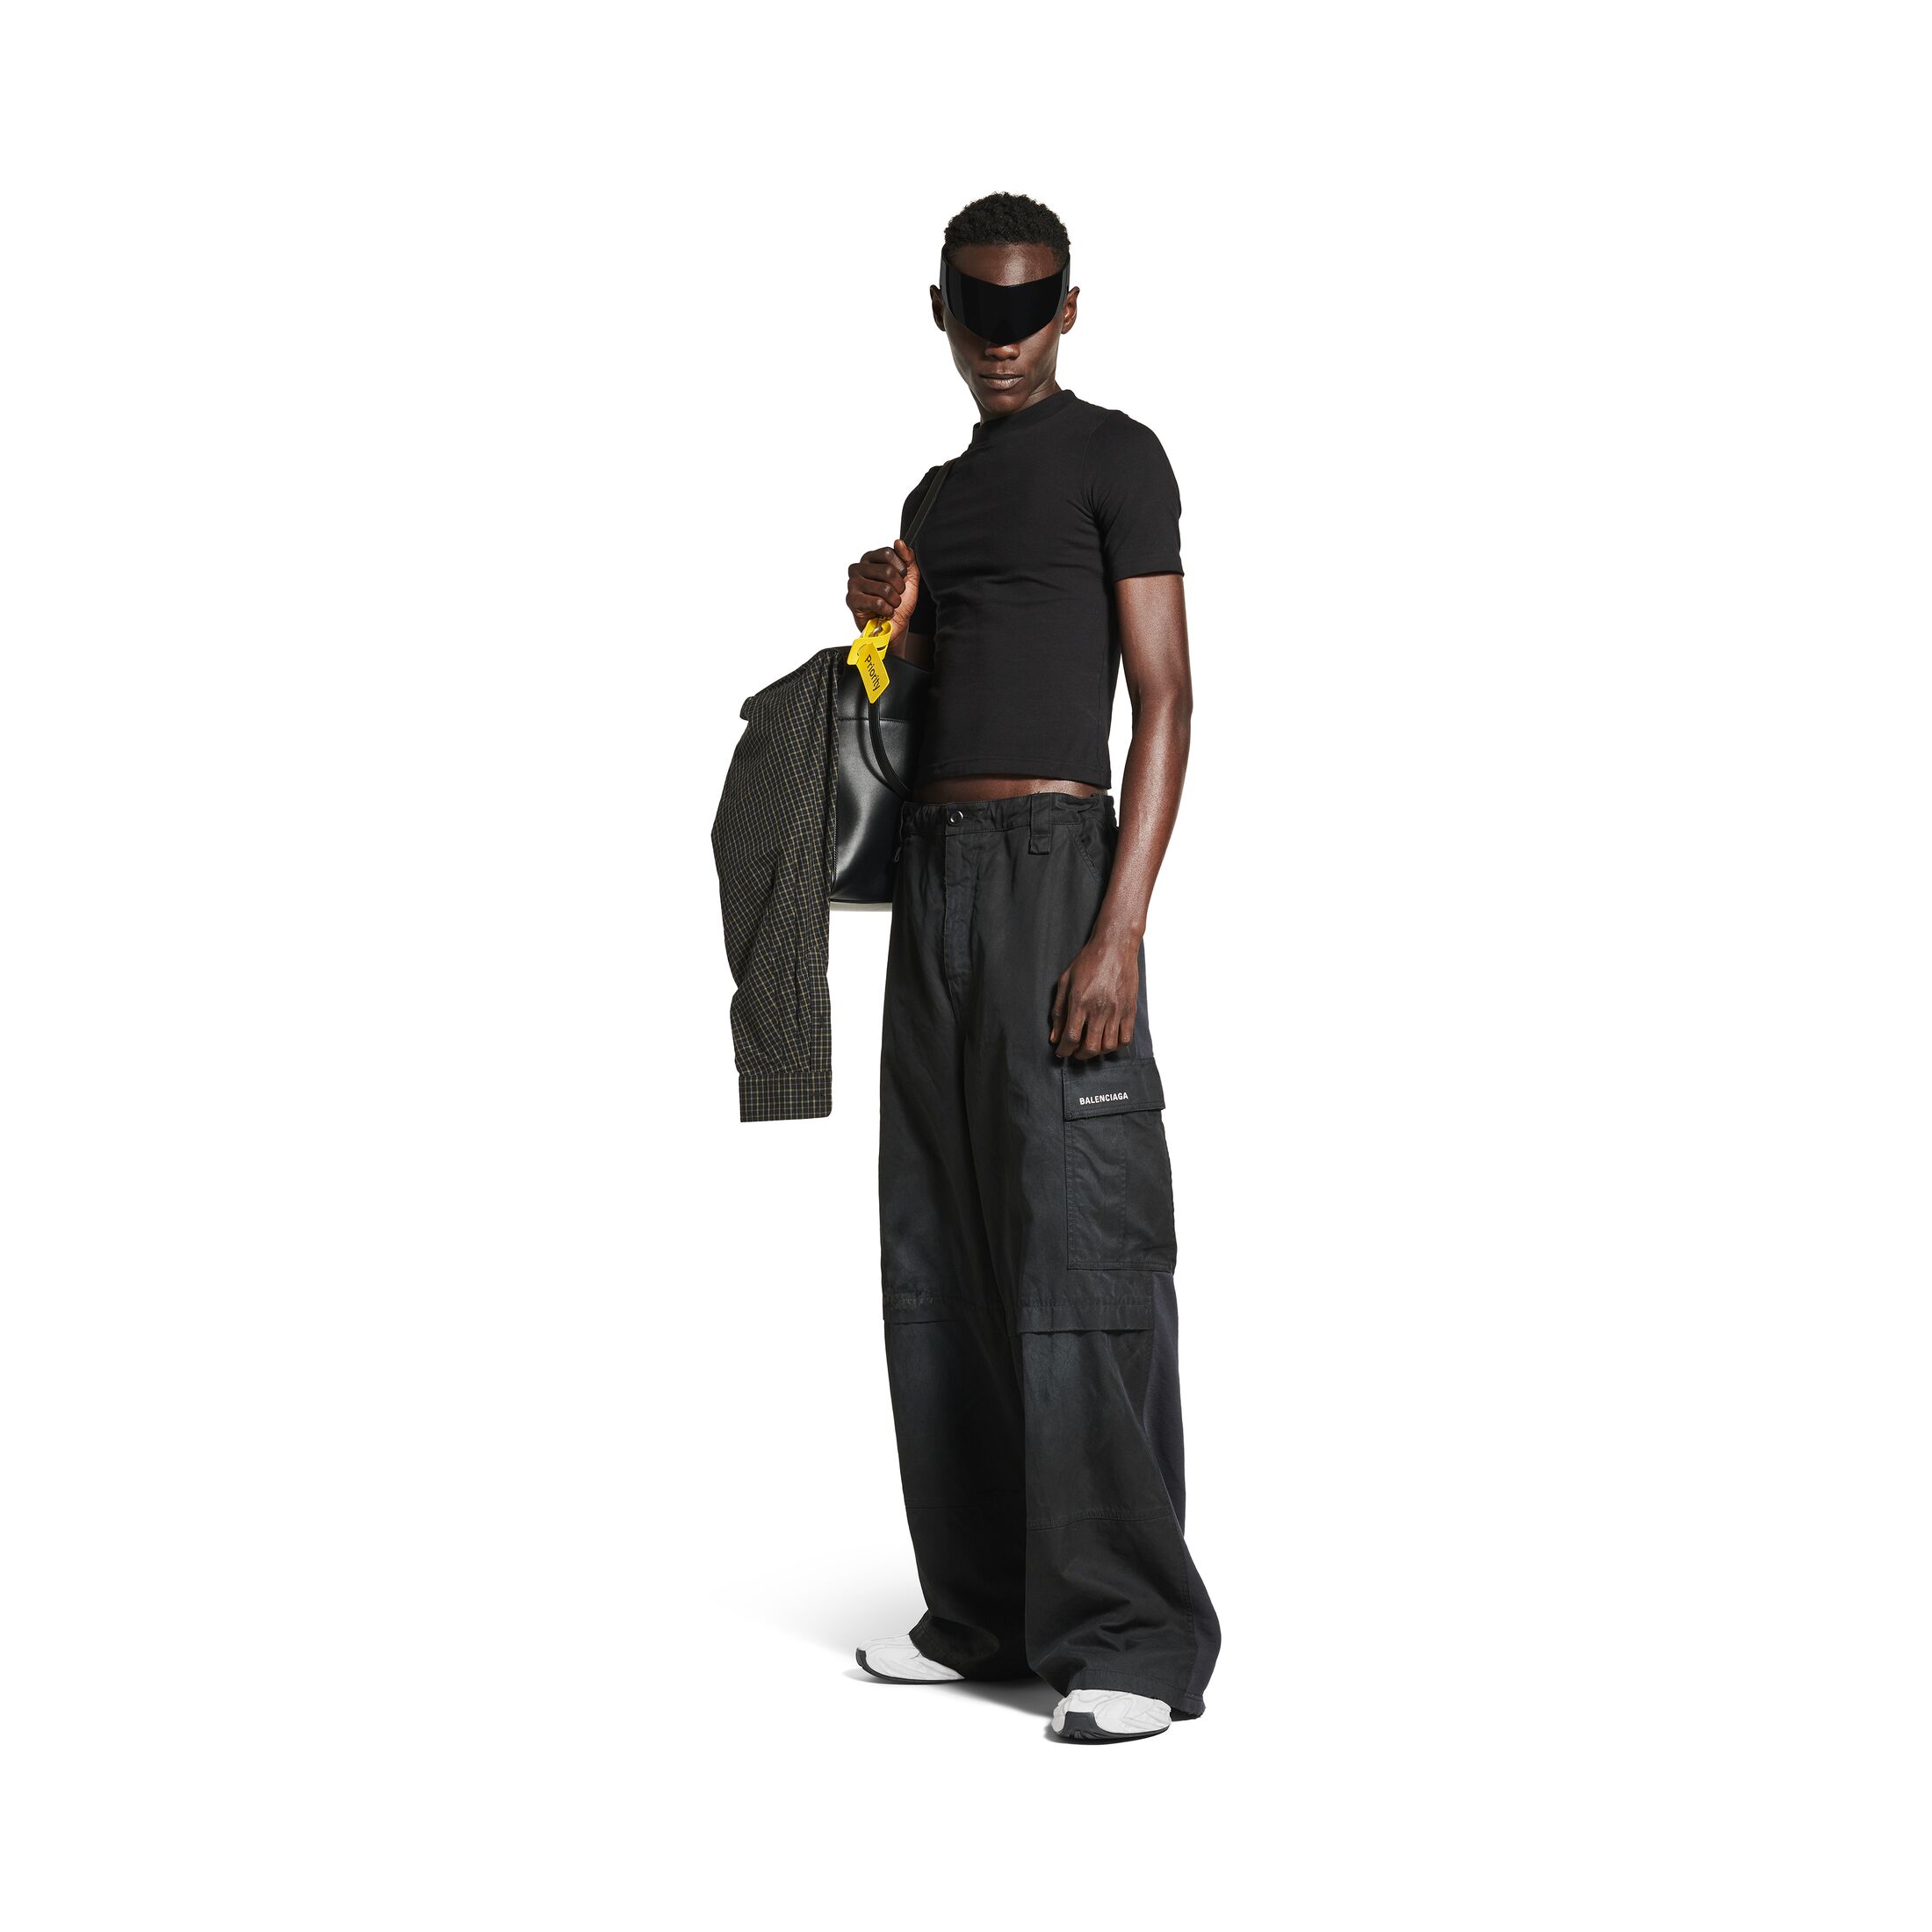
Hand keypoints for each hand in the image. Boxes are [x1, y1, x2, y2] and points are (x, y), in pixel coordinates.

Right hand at [846, 539, 920, 636]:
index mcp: (870, 559)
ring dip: (894, 601)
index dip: (901, 568)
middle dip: (899, 587)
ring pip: (884, 588)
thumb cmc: (899, 601)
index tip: (901, 577)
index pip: (888, 553)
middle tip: (895, 594)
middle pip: (887, 571)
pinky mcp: (851, 599)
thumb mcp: (910, 577)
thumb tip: (899, 542)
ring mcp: (853, 583)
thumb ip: (907, 558)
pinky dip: (887, 610)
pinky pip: (877, 602)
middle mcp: (858, 568)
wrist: (895, 625)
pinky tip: (884, 612)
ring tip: (890, 604)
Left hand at [1050, 931, 1138, 1059]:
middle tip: (1075, 1052)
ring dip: (1097, 1052)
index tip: (1061, 1052)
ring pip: (1108, 1046)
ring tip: (1091, 1045)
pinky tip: (1108, 1039)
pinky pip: (1126, 1038)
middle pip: (1090, 1047)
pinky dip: (1116, 1045)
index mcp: (1080, 1002)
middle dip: (1080, 1055)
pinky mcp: (1130, 1010)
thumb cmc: (1088, 961)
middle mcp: (1099, 1009)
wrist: (1115, 947)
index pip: (1071, 1037)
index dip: (1064, 1050)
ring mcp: (1117, 1010)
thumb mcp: (1065, 982)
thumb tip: (1054, 1036)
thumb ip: (1058, 1011)